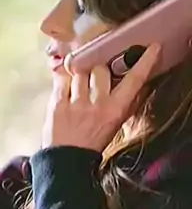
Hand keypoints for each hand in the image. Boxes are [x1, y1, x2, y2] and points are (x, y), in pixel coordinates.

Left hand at [42, 43, 160, 152]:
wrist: (67, 160)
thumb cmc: (93, 141)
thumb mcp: (116, 123)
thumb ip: (126, 102)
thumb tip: (136, 81)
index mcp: (116, 110)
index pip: (134, 81)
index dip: (144, 62)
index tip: (151, 49)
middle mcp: (98, 104)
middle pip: (101, 69)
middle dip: (98, 70)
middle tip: (94, 79)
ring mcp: (76, 103)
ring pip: (80, 71)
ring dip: (80, 75)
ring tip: (78, 88)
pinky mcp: (57, 104)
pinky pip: (62, 79)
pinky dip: (63, 80)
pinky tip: (65, 89)